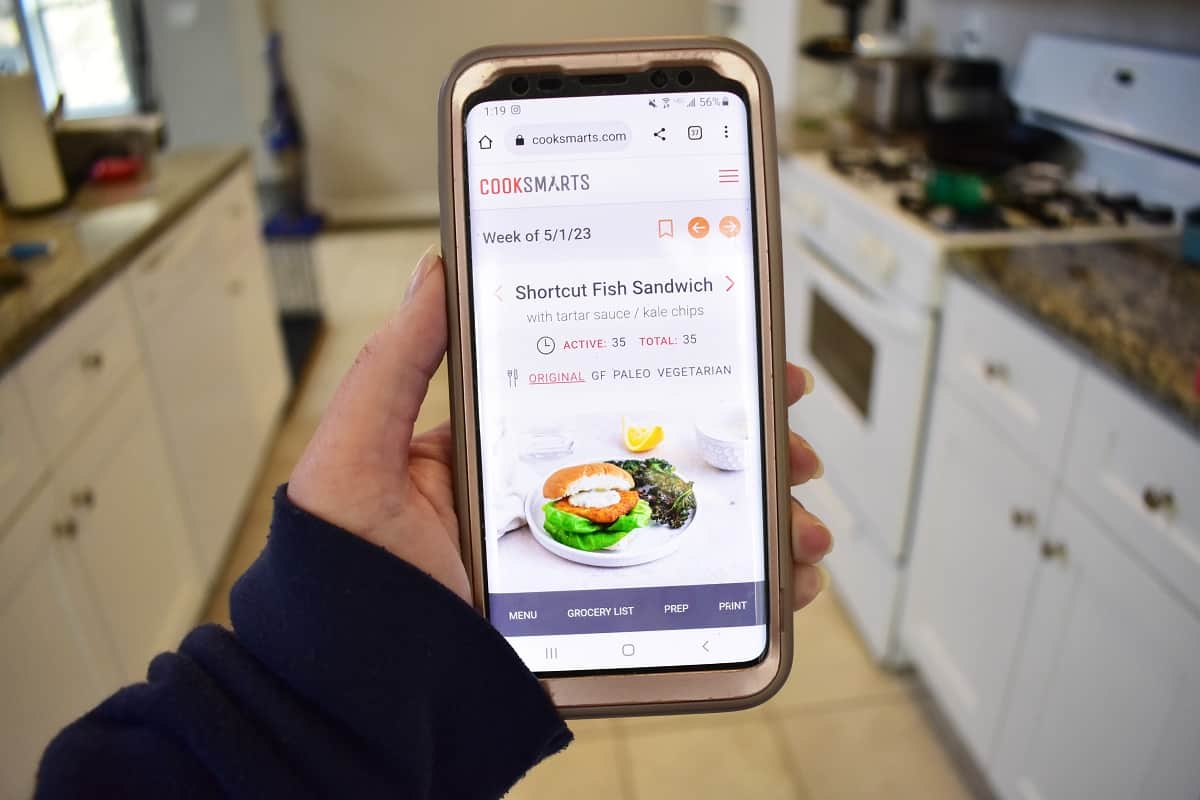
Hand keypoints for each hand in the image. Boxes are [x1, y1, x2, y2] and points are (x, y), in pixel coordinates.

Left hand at [287, 249, 831, 609]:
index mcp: (510, 451)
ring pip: (691, 529)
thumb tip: (436, 269)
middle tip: (793, 442)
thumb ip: (397, 364)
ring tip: (802, 518)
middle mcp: (554, 502)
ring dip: (762, 517)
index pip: (612, 395)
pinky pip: (686, 599)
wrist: (352, 701)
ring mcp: (581, 565)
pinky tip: (785, 579)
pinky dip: (748, 590)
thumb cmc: (339, 580)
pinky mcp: (598, 620)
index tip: (742, 356)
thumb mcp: (357, 455)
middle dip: (744, 448)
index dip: (685, 373)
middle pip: (669, 460)